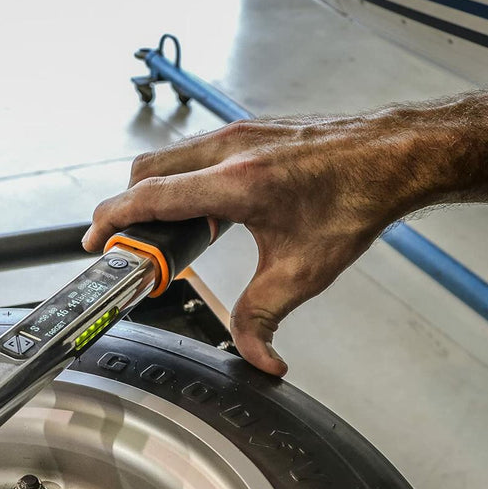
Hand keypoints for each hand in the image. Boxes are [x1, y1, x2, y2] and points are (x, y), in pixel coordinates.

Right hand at [83, 117, 433, 374]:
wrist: (392, 157)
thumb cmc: (355, 200)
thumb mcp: (305, 271)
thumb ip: (264, 318)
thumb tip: (257, 359)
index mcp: (238, 182)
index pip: (151, 196)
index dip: (112, 219)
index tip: (95, 240)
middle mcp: (230, 149)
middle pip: (146, 172)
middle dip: (125, 208)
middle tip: (125, 245)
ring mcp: (236, 133)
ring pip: (167, 158)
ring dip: (151, 192)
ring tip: (162, 233)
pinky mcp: (246, 129)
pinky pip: (192, 152)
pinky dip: (178, 179)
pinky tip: (199, 210)